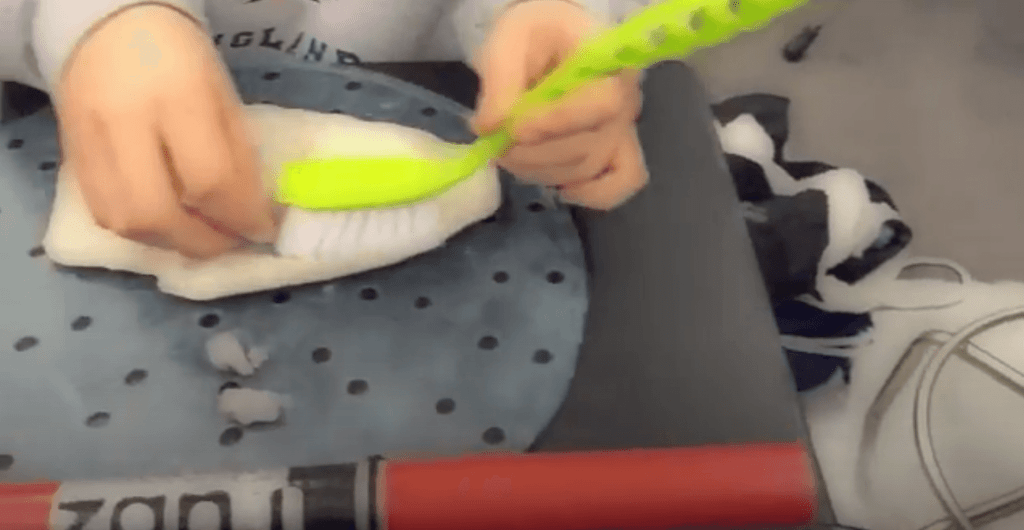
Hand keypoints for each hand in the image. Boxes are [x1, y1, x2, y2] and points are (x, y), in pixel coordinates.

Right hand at [54, 5, 277, 258]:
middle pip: (158, 213)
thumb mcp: (224, 98)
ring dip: (171, 242)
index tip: (262, 231)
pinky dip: (141, 231)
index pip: (209, 180)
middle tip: (232, 242)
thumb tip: (255, 214)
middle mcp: (125, 123)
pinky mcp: (70, 157)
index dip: (240, 217)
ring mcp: (90, 143)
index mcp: (176, 98)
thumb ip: (239, 156)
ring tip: (202, 234)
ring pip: (125, 222)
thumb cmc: (181, 61)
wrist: (111, 29)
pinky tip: (168, 224)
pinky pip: (103, 214)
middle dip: (203, 242)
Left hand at [471, 0, 647, 209]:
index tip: (514, 128)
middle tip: (496, 140)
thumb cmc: (533, 35)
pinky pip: (619, 185)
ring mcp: (623, 131)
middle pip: (588, 146)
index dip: (557, 123)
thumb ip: (499, 80)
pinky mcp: (616, 153)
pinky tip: (558, 186)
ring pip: (586, 169)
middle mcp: (627, 102)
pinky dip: (590, 195)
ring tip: (508, 150)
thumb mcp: (509, 40)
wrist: (547, 44)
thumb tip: (490, 127)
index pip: (602, 104)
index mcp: (610, 64)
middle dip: (533, 152)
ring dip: (539, 169)